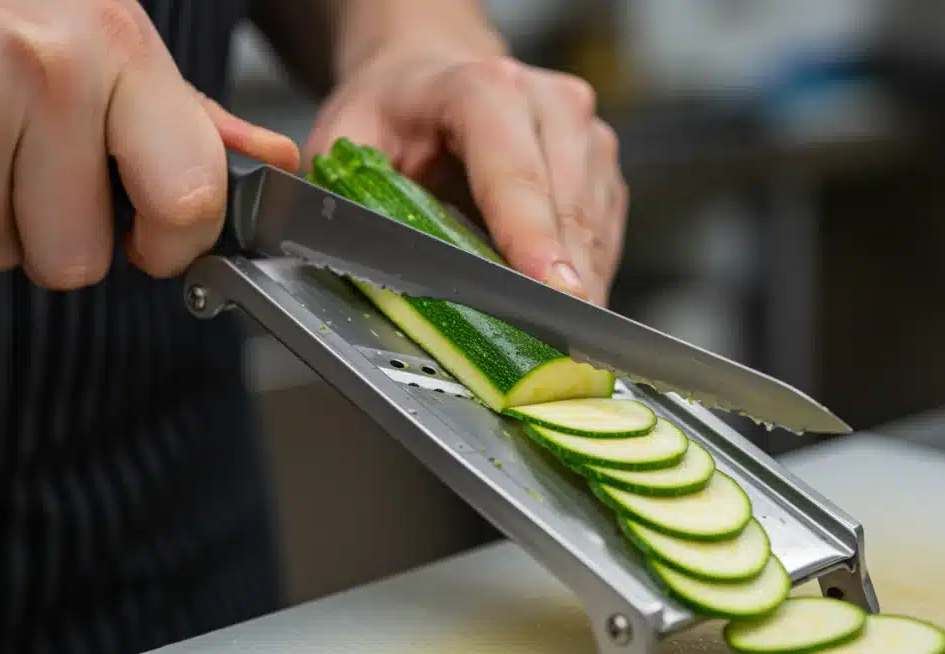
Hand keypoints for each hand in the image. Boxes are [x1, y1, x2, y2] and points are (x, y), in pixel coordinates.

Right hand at [0, 0, 298, 288]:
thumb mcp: (104, 35)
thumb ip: (186, 112)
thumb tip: (274, 160)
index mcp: (116, 44)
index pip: (190, 198)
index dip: (175, 245)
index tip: (155, 242)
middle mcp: (46, 71)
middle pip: (79, 261)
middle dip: (57, 233)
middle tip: (32, 169)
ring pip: (0, 255)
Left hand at [306, 51, 627, 305]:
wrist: (432, 75)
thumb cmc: (393, 110)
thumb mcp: (347, 137)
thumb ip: (344, 190)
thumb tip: (339, 251)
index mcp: (484, 90)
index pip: (516, 175)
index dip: (532, 239)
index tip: (552, 294)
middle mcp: (548, 104)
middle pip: (567, 210)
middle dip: (560, 285)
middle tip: (550, 352)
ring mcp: (586, 134)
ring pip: (595, 229)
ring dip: (576, 288)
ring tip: (549, 336)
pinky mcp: (603, 166)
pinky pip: (605, 235)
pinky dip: (584, 275)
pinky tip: (554, 302)